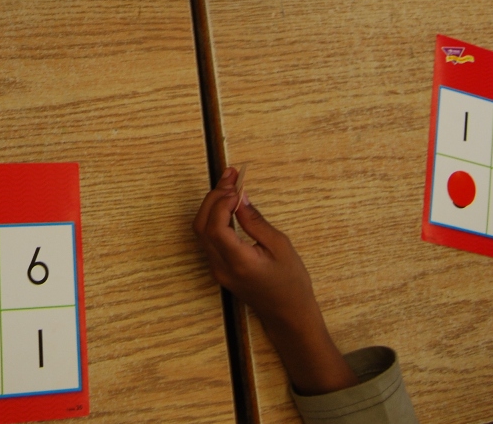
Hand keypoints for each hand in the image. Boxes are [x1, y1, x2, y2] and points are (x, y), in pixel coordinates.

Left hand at [193, 167, 358, 394]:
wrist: (289, 315)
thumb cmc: (291, 283)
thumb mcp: (280, 247)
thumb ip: (255, 221)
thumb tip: (239, 196)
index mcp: (239, 263)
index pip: (215, 227)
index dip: (221, 202)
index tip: (236, 185)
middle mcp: (222, 267)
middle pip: (202, 226)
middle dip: (213, 197)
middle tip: (231, 176)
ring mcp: (218, 270)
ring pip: (201, 231)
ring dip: (212, 205)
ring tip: (229, 184)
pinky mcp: (219, 268)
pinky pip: (208, 238)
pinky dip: (214, 217)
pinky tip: (228, 204)